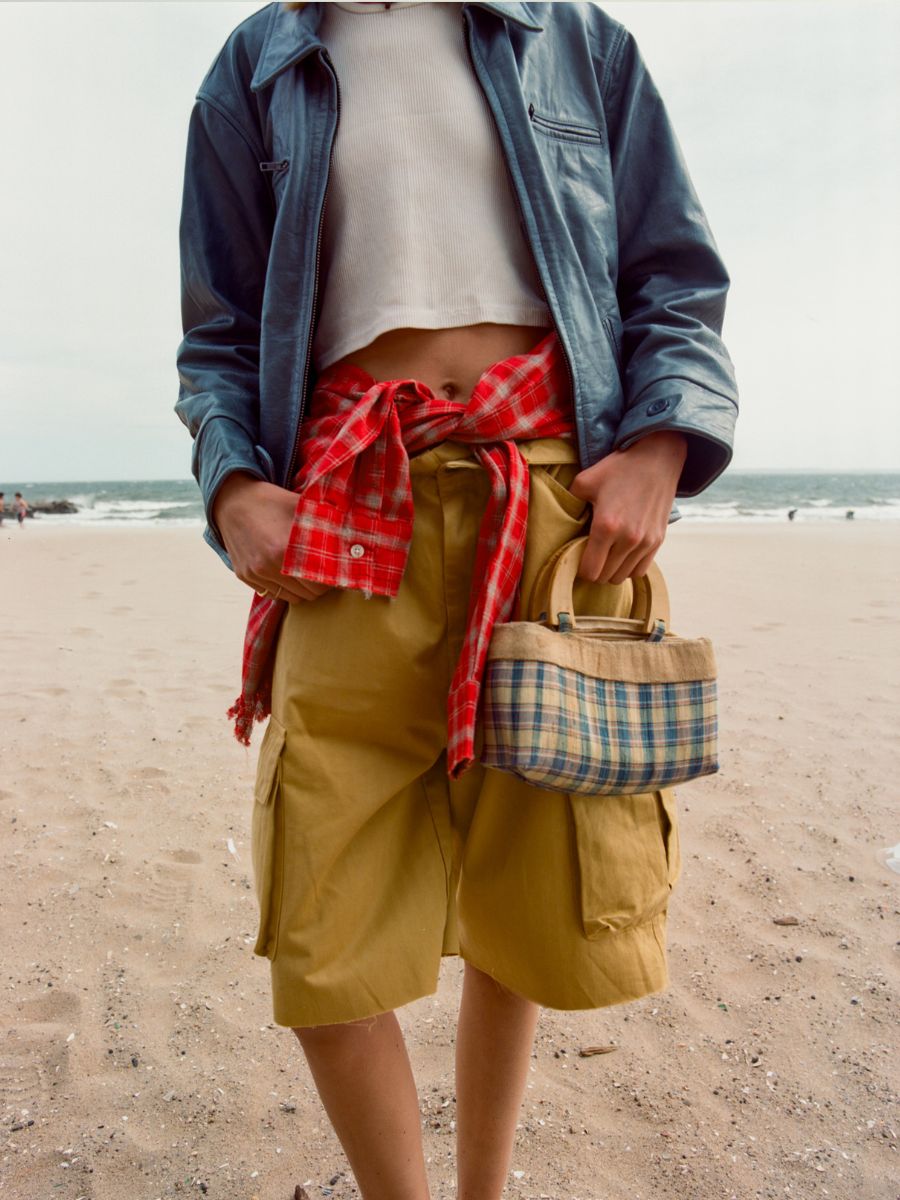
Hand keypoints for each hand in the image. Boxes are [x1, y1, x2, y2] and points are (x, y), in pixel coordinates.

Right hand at [212, 473, 331, 602]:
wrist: (233, 500)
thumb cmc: (272, 501)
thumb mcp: (301, 505)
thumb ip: (325, 523)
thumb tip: (352, 539)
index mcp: (285, 549)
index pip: (320, 583)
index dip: (332, 578)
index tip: (335, 569)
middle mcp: (268, 566)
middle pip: (308, 594)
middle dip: (319, 585)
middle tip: (322, 570)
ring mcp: (255, 573)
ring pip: (292, 598)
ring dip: (302, 589)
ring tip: (304, 571)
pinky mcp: (245, 576)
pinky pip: (273, 594)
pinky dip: (283, 587)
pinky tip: (285, 571)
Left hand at [569, 432, 686, 584]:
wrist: (657, 458)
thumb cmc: (619, 468)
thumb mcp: (585, 480)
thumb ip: (570, 502)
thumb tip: (562, 518)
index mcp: (605, 526)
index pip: (590, 571)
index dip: (580, 569)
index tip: (578, 558)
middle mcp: (627, 539)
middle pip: (605, 577)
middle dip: (595, 570)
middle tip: (591, 555)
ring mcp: (645, 542)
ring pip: (622, 576)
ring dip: (612, 570)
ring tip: (606, 555)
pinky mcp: (658, 540)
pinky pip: (640, 570)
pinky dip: (629, 567)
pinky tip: (623, 554)